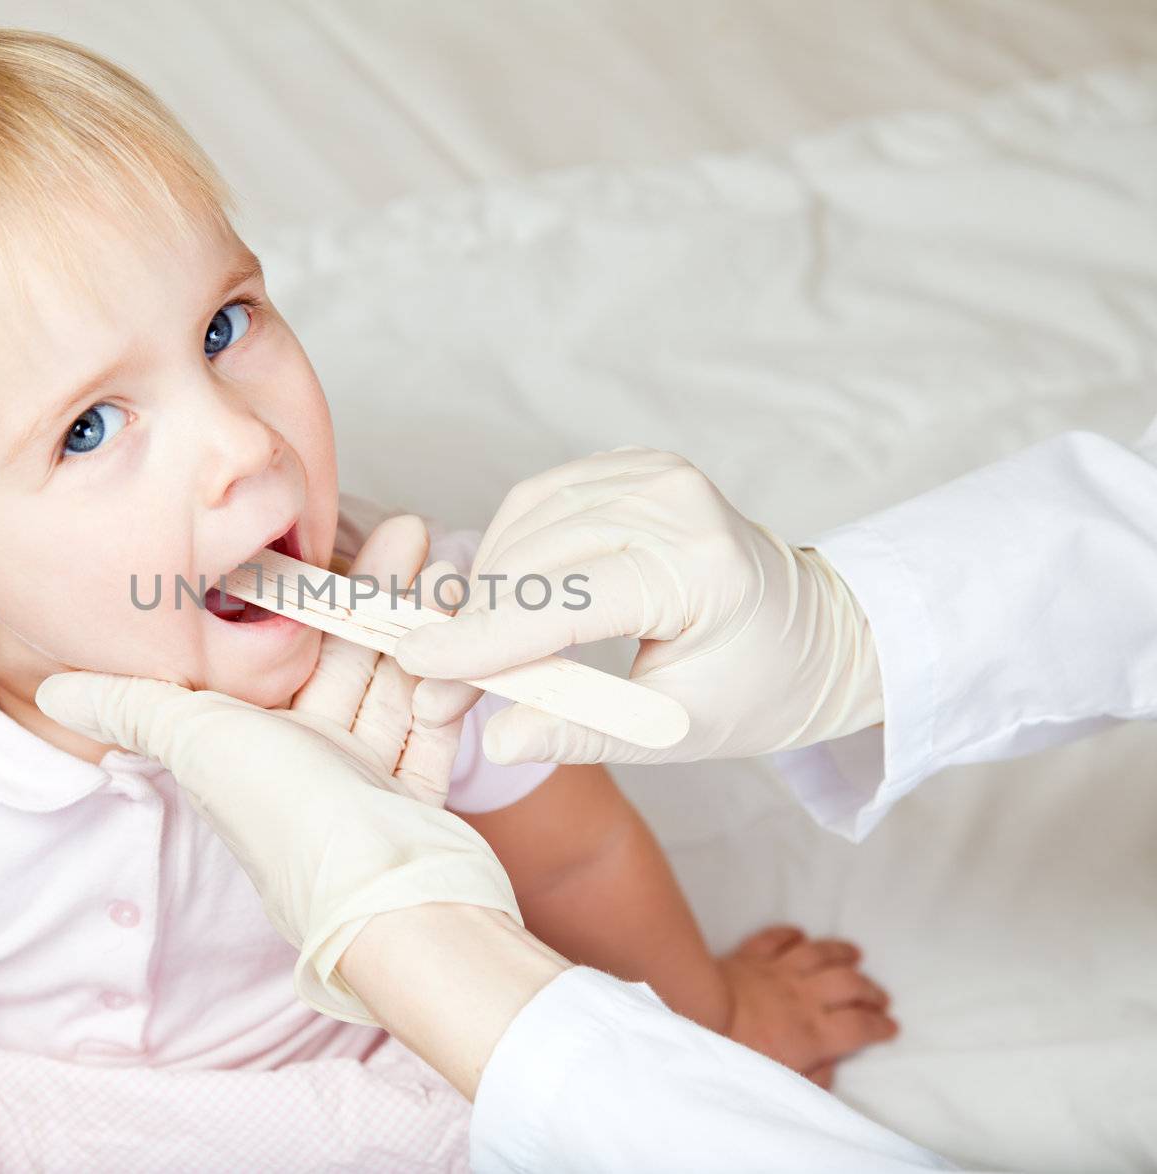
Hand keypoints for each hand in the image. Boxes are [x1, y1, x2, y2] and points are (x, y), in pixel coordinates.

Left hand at [36, 515, 521, 1023]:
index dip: (302, 598)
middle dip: (371, 596)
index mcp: (247, 749)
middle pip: (340, 661)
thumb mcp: (202, 745)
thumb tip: (52, 687)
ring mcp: (363, 786)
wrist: (395, 908)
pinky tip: (456, 639)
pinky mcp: (416, 803)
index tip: (331, 544)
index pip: (275, 657)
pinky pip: (429, 729)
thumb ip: (134, 706)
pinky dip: (444, 685)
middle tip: (406, 532)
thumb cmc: (296, 821)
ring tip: (444, 569)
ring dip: (415, 628)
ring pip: (391, 687)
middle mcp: (302, 766)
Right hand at [393, 448, 884, 765]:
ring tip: (470, 653)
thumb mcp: (677, 731)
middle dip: (474, 627)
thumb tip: (498, 742)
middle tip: (434, 686)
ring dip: (483, 589)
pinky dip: (507, 552)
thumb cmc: (755, 687)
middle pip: (535, 559)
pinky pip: (537, 501)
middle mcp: (677, 499)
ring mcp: (653, 471)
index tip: (418, 667)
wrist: (814, 632)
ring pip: (523, 523)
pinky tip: (505, 601)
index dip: (485, 639)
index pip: (568, 600)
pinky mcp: (630, 465)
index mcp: (703, 567)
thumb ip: (583, 732)